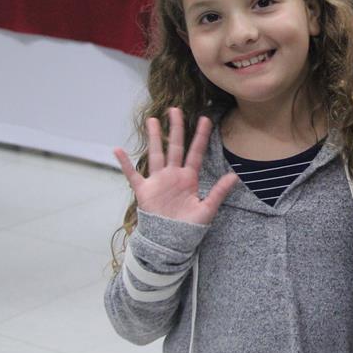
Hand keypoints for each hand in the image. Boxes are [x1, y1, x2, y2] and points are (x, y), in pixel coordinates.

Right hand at [114, 107, 237, 224]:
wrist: (170, 242)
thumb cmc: (189, 227)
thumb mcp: (207, 209)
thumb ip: (219, 191)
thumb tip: (234, 175)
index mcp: (189, 178)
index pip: (195, 152)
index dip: (200, 136)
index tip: (206, 119)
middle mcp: (173, 175)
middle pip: (174, 147)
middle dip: (176, 128)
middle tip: (176, 109)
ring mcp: (158, 181)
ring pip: (155, 154)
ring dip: (154, 137)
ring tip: (152, 120)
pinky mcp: (144, 190)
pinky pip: (132, 175)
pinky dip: (125, 163)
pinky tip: (118, 150)